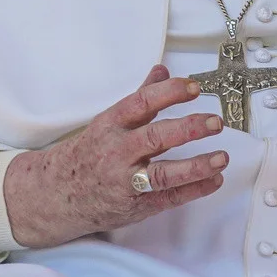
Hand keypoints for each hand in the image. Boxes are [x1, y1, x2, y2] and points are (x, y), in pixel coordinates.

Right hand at [3, 65, 226, 248]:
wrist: (55, 194)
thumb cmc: (88, 154)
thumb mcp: (110, 121)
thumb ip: (140, 97)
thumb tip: (162, 70)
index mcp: (111, 125)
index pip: (141, 103)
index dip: (168, 93)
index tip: (193, 87)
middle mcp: (117, 152)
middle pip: (155, 138)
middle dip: (188, 129)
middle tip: (215, 122)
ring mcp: (125, 181)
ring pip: (163, 175)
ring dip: (196, 166)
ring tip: (220, 157)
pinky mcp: (135, 206)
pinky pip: (168, 199)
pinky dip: (194, 190)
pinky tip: (214, 180)